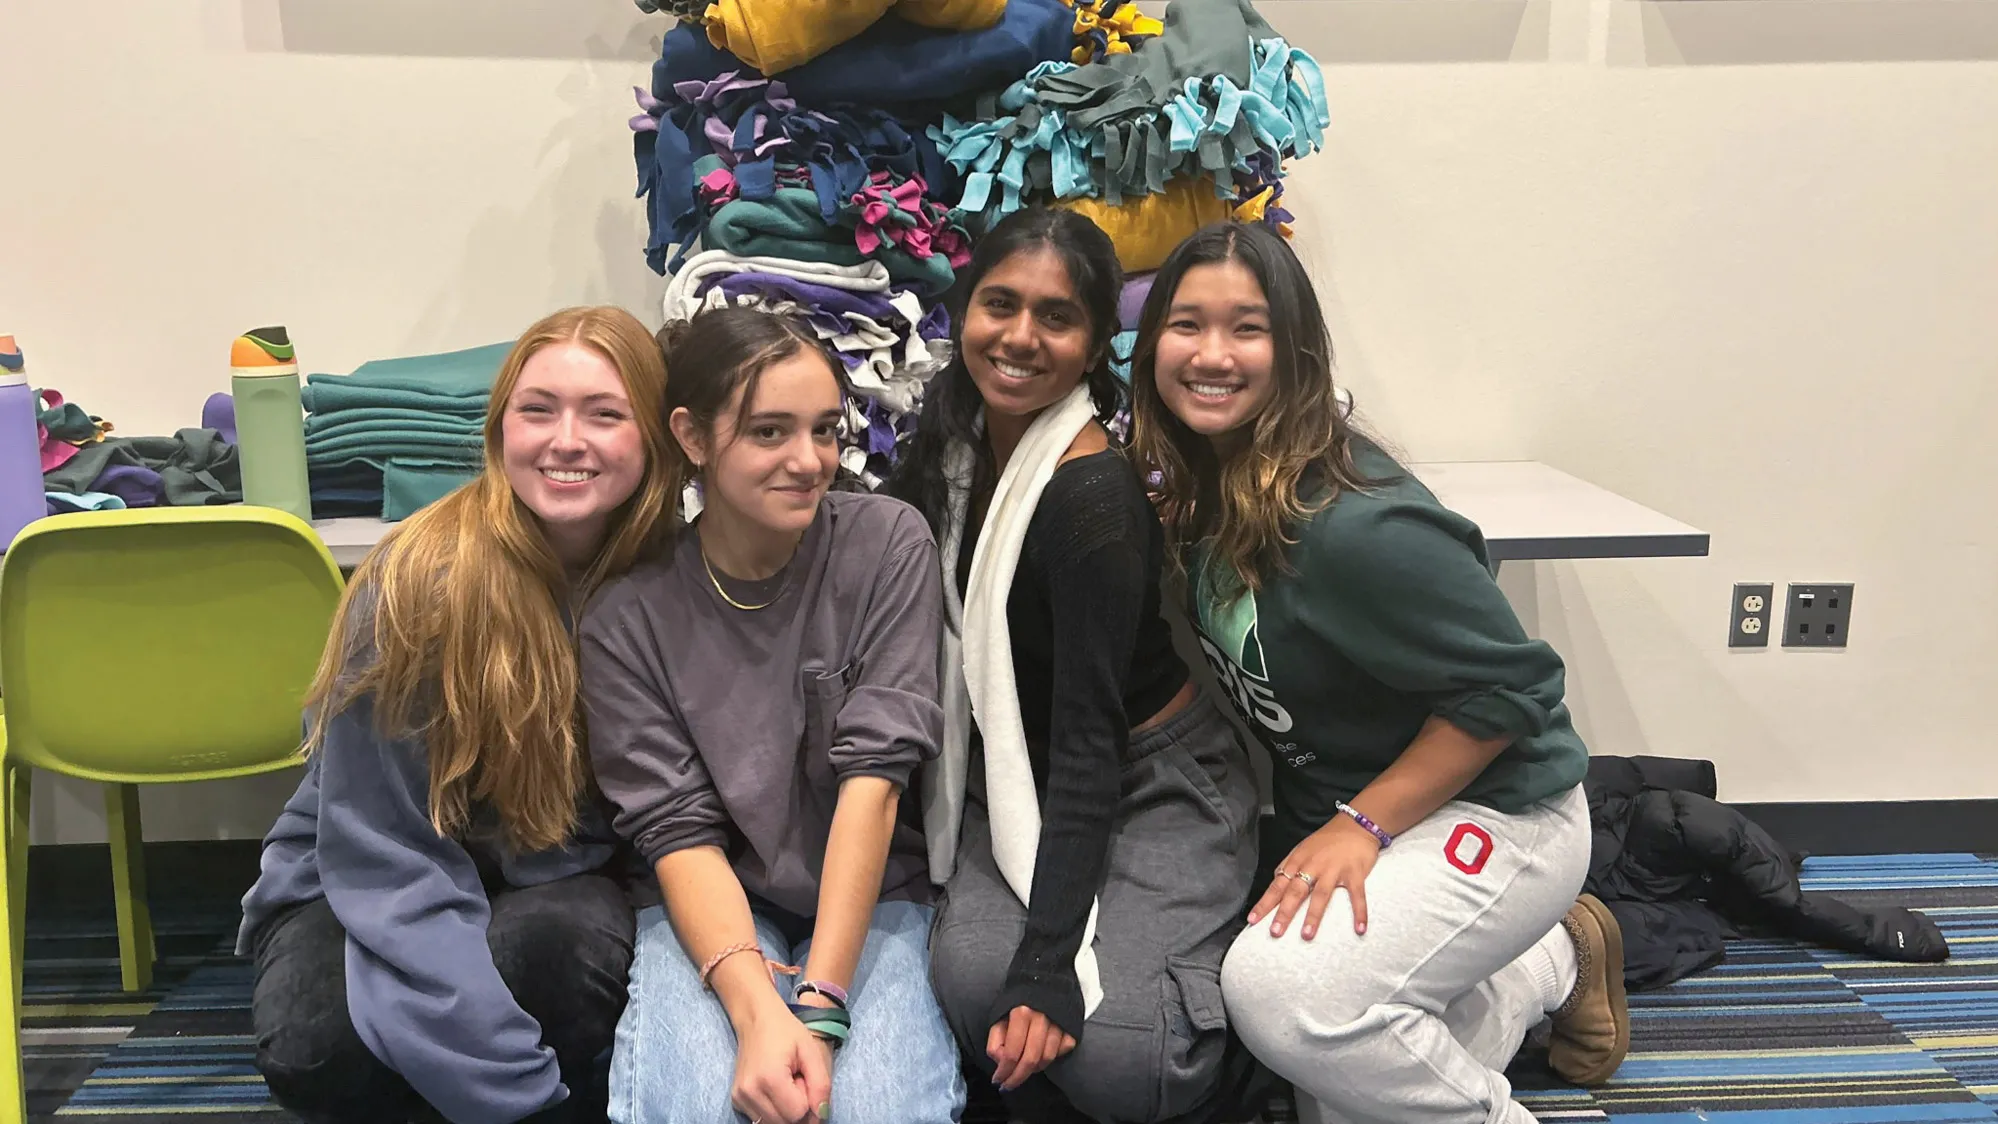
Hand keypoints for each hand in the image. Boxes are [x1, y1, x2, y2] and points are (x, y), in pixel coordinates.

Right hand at [731, 1003, 832, 1123]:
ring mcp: (740, 1098)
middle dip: (797, 1107)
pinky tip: (774, 1088)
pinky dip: (773, 1110)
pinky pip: (762, 1119)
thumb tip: (822, 1115)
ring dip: (786, 1110)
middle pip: (785, 1123)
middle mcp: (750, 1092)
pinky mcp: (736, 1101)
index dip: (808, 1099)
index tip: (804, 1078)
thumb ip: (821, 1085)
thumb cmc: (786, 1032)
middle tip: (796, 1080)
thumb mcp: (811, 1052)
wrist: (756, 1019)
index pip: (798, 1113)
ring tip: (785, 1084)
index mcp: (769, 1078)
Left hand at [986, 1005, 1075, 1091]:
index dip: (1003, 1071)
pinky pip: (1062, 1051)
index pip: (1011, 1053)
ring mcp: (1059, 1022)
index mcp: (1021, 1013)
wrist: (1045, 976)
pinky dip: (1052, 1057)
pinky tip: (1041, 1054)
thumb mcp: (999, 1014)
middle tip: (1009, 1085)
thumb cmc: (1019, 998)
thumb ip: (996, 1039)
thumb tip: (1001, 1063)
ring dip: (1034, 1069)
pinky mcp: (1072, 1026)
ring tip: (1024, 1068)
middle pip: (1030, 1060)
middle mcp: (1041, 1018)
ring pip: (1047, 1058)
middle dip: (1017, 1078)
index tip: (998, 1081)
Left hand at [1249, 815, 1381, 939]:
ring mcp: (1334, 869)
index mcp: (1297, 861)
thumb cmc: (1327, 840)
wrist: (1355, 824)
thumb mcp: (1302, 849)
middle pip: (1295, 891)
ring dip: (1313, 916)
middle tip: (1275, 931)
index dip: (1265, 903)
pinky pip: (1356, 895)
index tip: (1253, 920)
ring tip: (1306, 935)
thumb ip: (1289, 866)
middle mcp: (1313, 865)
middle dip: (1284, 912)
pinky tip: (1359, 929)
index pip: (1277, 885)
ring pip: (1321, 894)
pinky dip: (1359, 912)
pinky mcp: (1355, 872)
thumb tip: (1275, 882)